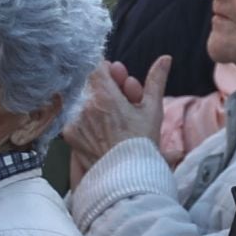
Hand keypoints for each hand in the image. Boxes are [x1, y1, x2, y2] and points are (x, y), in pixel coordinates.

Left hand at [63, 57, 168, 171]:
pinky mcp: (69, 135)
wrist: (126, 177)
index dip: (110, 73)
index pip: (98, 67)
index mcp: (104, 95)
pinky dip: (87, 120)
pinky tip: (103, 131)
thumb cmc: (142, 144)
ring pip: (83, 101)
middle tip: (123, 101)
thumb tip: (165, 58)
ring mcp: (74, 121)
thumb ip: (156, 80)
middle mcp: (85, 105)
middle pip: (91, 84)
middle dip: (106, 89)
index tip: (120, 82)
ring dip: (97, 104)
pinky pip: (76, 118)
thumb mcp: (152, 110)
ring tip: (115, 120)